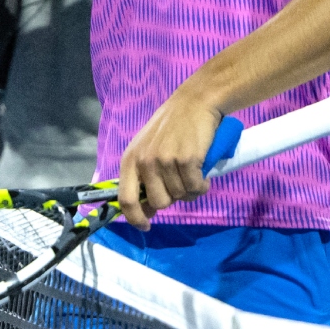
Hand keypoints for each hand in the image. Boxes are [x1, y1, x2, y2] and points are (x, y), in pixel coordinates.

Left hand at [115, 91, 221, 228]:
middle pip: (159, 203)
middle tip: (181, 182)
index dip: (135, 218)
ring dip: (190, 190)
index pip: (126, 199)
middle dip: (173, 198)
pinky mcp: (186, 159)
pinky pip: (196, 188)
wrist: (195, 102)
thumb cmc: (172, 128)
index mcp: (130, 160)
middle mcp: (144, 162)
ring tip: (193, 172)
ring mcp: (165, 160)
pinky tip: (203, 172)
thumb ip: (145, 176)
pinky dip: (203, 185)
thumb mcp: (148, 148)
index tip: (145, 226)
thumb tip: (146, 210)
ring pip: (180, 196)